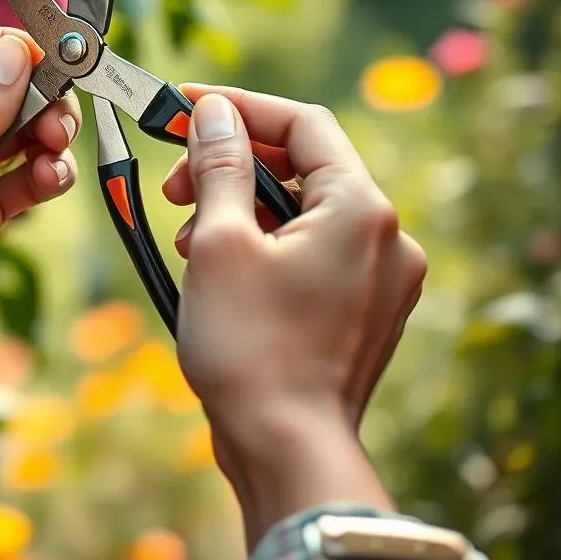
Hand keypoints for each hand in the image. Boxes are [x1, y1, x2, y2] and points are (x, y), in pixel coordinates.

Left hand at [0, 27, 80, 391]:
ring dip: (43, 138)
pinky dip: (39, 174)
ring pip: (11, 128)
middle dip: (34, 101)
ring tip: (54, 159)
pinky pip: (18, 169)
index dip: (8, 50)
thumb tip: (13, 50)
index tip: (58, 60)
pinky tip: (48, 187)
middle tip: (62, 125)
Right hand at [162, 86, 425, 543]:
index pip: (302, 124)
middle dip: (231, 166)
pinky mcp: (363, 312)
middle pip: (303, 168)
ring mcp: (381, 279)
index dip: (239, 107)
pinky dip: (264, 247)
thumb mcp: (219, 243)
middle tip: (174, 183)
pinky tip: (217, 270)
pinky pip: (311, 254)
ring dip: (240, 210)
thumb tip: (215, 113)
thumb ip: (220, 166)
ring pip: (303, 213)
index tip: (184, 105)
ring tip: (187, 238)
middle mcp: (386, 238)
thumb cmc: (249, 348)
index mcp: (361, 209)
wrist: (287, 454)